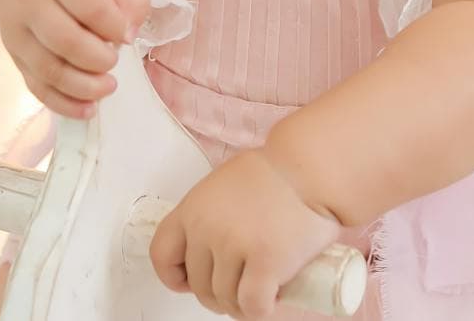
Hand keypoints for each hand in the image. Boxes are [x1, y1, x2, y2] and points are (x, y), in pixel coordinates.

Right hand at [0, 0, 148, 119]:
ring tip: (108, 86)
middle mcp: (29, 0)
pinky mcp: (14, 55)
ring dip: (84, 86)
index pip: (91, 8)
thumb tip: (127, 35)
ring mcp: (16, 31)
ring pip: (49, 69)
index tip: (125, 35)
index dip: (116, 28)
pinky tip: (88, 108)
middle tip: (114, 60)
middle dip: (99, 60)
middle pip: (65, 41)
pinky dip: (64, 103)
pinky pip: (36, 86)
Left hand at [149, 149, 343, 318]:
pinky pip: (252, 305)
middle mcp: (207, 228)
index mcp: (193, 208)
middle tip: (240, 287)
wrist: (311, 167)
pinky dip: (261, 309)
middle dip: (218, 294)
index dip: (175, 276)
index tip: (190, 281)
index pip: (162, 254)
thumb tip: (211, 248)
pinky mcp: (265, 263)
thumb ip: (211, 214)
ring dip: (242, 304)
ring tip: (260, 290)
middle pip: (199, 285)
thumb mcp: (225, 184)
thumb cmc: (277, 172)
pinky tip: (273, 297)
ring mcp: (234, 246)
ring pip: (226, 299)